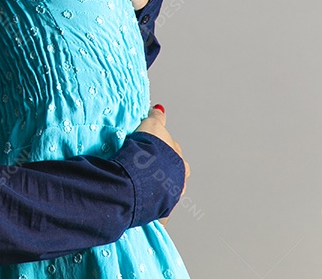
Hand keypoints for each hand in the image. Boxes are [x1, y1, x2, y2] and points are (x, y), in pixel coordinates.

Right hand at [135, 104, 188, 223]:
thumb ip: (157, 118)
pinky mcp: (158, 212)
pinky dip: (148, 205)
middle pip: (172, 176)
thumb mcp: (152, 127)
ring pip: (164, 192)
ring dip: (156, 189)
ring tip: (140, 185)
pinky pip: (154, 209)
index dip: (162, 151)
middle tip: (145, 168)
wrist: (140, 175)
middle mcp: (180, 182)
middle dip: (162, 172)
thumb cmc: (149, 151)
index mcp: (182, 164)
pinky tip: (140, 203)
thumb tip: (159, 109)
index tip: (152, 152)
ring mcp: (170, 198)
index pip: (175, 156)